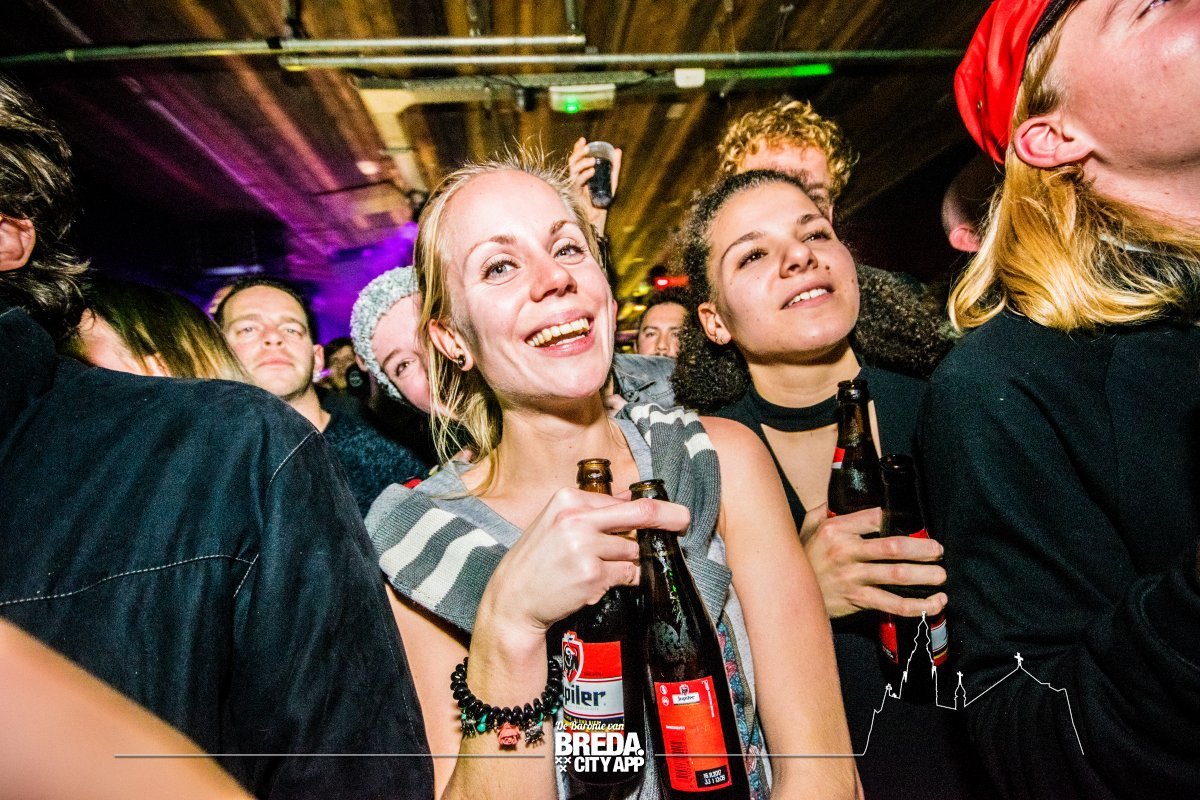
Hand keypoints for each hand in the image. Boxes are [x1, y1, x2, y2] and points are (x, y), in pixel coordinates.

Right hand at [482, 488, 688, 637]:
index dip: (649, 509)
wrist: (513, 599)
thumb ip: (592, 511)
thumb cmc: (536, 561)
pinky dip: (622, 580)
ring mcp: (585, 547)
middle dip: (669, 517)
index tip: (668, 513)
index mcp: (568, 499)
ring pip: (632, 552)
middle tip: (685, 519)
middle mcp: (576, 519)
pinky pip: (626, 575)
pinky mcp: (593, 575)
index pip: (622, 501)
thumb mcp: (556, 523)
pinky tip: (595, 584)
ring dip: (629, 562)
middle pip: (640, 515)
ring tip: (598, 569)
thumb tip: (630, 500)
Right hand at [567, 137, 622, 233]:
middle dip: (578, 153)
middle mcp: (575, 178)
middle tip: (586, 148)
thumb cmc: (603, 199)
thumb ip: (614, 165)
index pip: (576, 158)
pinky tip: (591, 171)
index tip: (583, 139)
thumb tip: (617, 150)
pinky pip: (578, 181)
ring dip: (582, 163)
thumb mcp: (611, 179)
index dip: (578, 148)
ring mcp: (574, 185)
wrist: (598, 216)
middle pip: (572, 162)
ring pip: (573, 169)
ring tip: (593, 161)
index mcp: (581, 173)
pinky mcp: (575, 193)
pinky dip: (584, 175)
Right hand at [803, 507, 947, 618]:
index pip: (875, 518)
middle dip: (922, 549)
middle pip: (893, 547)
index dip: (896, 518)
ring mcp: (852, 577)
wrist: (789, 594)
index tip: (914, 523)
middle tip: (938, 550)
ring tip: (941, 576)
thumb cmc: (804, 557)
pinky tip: (934, 603)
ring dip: (925, 576)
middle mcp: (846, 552)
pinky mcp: (857, 600)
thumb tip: (840, 492)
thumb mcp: (808, 527)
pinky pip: (892, 604)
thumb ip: (824, 509)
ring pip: (896, 576)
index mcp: (836, 530)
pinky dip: (917, 605)